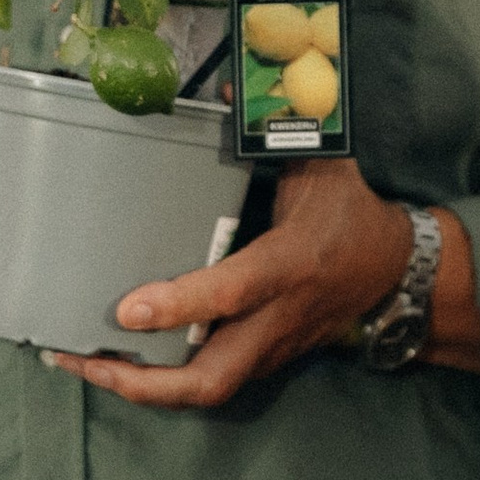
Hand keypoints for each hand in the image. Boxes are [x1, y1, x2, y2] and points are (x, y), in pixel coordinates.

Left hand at [52, 158, 420, 412]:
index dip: (179, 305)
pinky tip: (121, 365)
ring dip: (143, 389)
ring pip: (208, 390)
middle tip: (83, 361)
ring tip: (84, 364)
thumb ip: (278, 133)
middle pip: (211, 377)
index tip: (126, 310)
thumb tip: (230, 88)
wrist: (396, 272)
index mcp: (291, 264)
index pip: (232, 293)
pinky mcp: (265, 361)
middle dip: (144, 383)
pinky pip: (211, 383)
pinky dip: (163, 384)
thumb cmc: (351, 214)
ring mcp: (272, 347)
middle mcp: (278, 316)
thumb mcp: (323, 166)